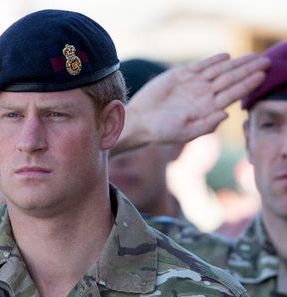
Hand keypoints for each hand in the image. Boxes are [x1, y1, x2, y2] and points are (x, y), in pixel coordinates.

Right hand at [118, 53, 269, 151]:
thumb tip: (227, 114)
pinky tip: (225, 56)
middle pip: (230, 79)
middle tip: (265, 60)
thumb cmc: (161, 131)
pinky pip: (200, 66)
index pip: (233, 94)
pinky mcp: (179, 75)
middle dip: (248, 70)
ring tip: (251, 56)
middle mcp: (203, 95)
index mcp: (207, 109)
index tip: (262, 76)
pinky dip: (212, 61)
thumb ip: (206, 125)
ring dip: (235, 63)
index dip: (248, 84)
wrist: (139, 121)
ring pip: (218, 71)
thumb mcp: (185, 132)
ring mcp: (192, 84)